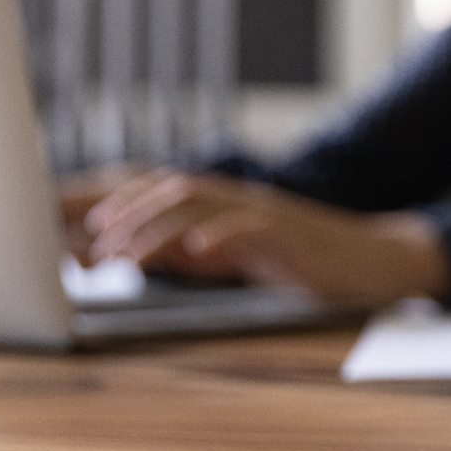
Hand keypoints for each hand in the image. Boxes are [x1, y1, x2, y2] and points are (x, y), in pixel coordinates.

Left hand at [74, 169, 450, 306]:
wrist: (369, 261)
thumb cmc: (301, 260)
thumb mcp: (236, 255)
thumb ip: (192, 250)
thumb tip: (139, 254)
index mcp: (224, 202)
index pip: (161, 190)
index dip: (118, 200)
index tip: (82, 222)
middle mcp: (238, 199)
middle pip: (172, 189)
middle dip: (126, 210)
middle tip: (91, 236)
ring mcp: (264, 212)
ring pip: (201, 205)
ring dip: (157, 227)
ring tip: (127, 253)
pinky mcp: (288, 234)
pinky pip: (249, 228)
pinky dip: (220, 236)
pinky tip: (197, 251)